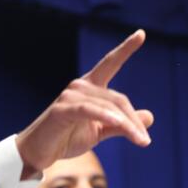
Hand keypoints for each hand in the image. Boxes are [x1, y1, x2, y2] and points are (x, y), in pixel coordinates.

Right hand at [16, 29, 153, 177]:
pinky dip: (105, 116)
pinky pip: (89, 110)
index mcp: (90, 88)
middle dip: (133, 121)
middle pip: (118, 99)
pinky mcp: (61, 110)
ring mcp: (69, 97)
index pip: (110, 64)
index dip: (125, 49)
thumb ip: (122, 125)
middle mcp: (80, 87)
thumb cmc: (66, 139)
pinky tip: (119, 123)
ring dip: (127, 125)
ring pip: (108, 107)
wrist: (38, 153)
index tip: (141, 33)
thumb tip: (150, 116)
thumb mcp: (100, 132)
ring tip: (141, 141)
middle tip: (145, 141)